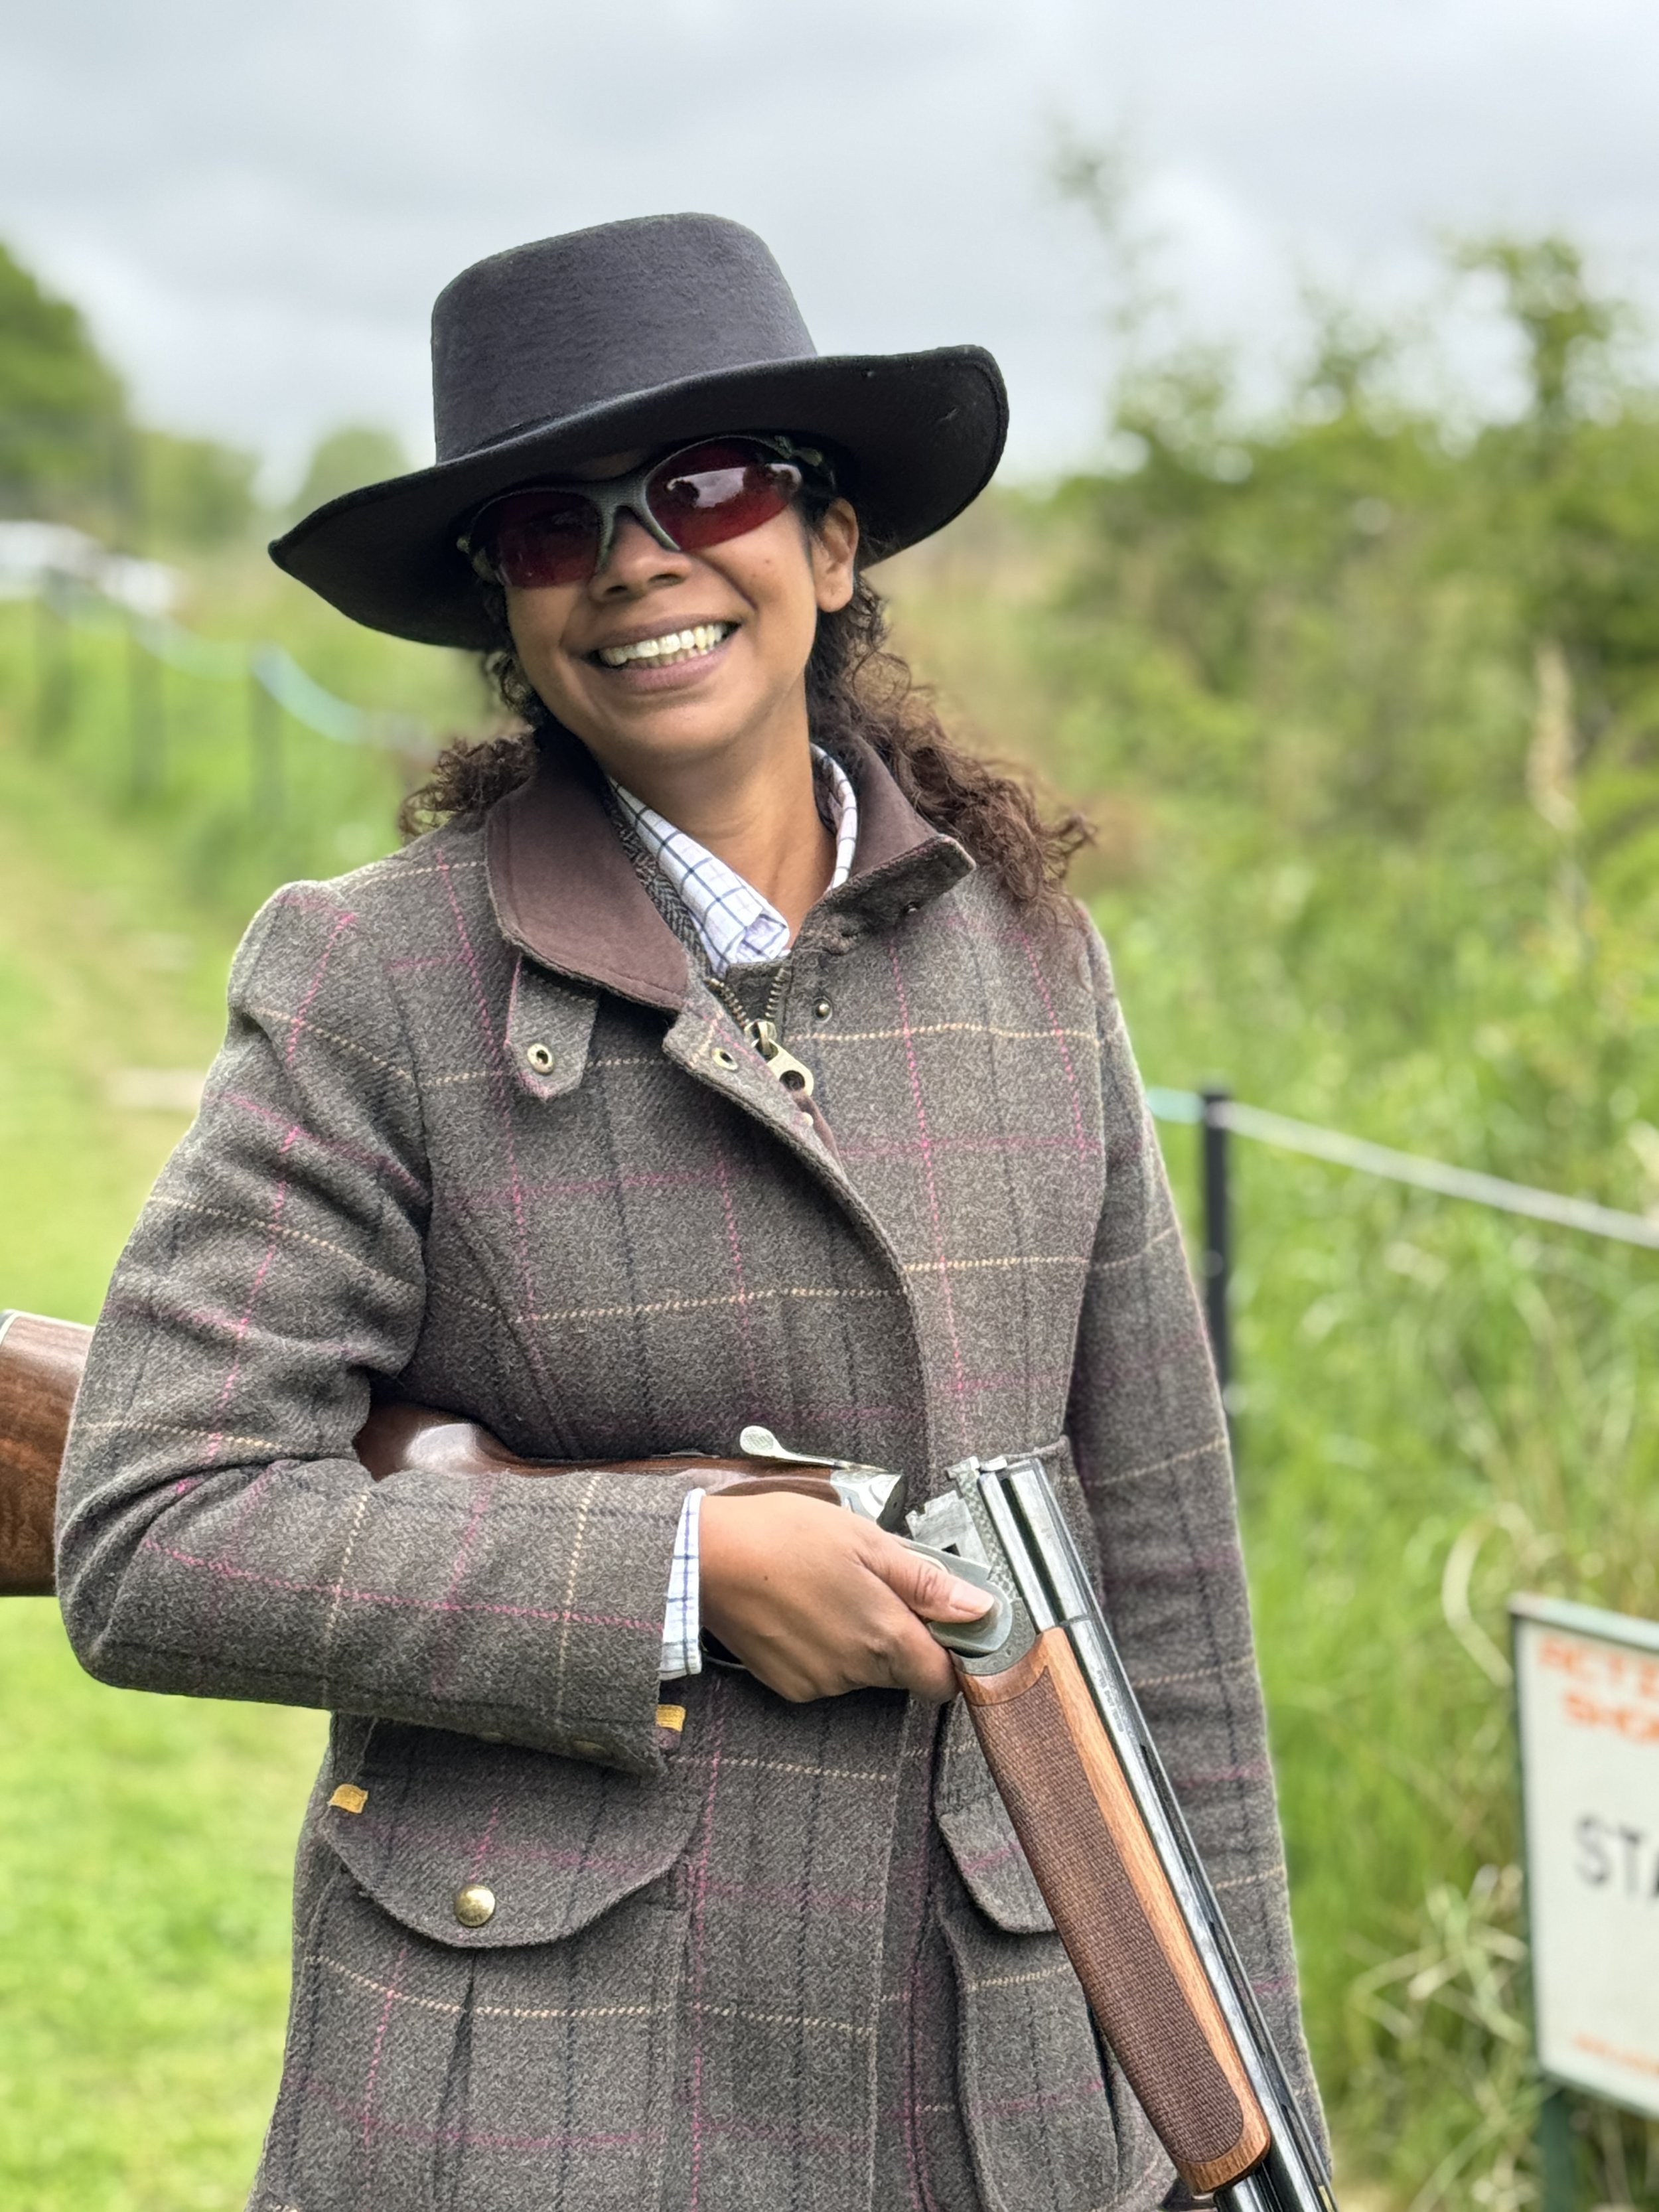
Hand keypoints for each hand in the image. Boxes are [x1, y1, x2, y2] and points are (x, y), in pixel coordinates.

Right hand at [698, 1490, 993, 1702]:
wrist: (707, 1558)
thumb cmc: (785, 1537)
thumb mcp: (866, 1541)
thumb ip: (927, 1582)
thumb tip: (981, 1608)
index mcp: (884, 1637)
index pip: (945, 1680)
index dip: (953, 1653)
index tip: (945, 1622)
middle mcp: (855, 1672)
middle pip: (905, 1670)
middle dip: (901, 1632)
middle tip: (875, 1582)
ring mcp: (820, 1683)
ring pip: (866, 1670)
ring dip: (862, 1637)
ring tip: (831, 1588)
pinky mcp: (790, 1685)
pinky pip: (829, 1673)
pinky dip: (828, 1646)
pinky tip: (806, 1608)